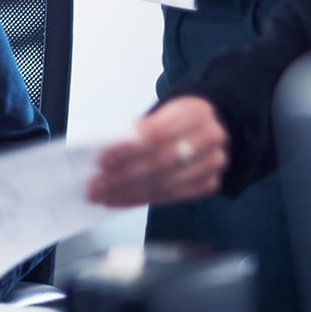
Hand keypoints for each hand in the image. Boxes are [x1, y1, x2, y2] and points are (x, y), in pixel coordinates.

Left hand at [87, 96, 227, 206]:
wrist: (204, 126)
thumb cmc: (173, 120)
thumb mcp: (158, 114)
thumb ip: (137, 132)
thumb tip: (106, 157)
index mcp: (195, 111)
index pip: (157, 134)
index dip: (128, 149)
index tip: (101, 160)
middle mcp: (210, 137)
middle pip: (161, 162)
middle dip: (123, 177)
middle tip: (96, 186)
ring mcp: (213, 162)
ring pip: (166, 183)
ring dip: (129, 192)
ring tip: (104, 195)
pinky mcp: (210, 182)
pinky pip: (172, 196)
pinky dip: (143, 199)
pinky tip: (122, 200)